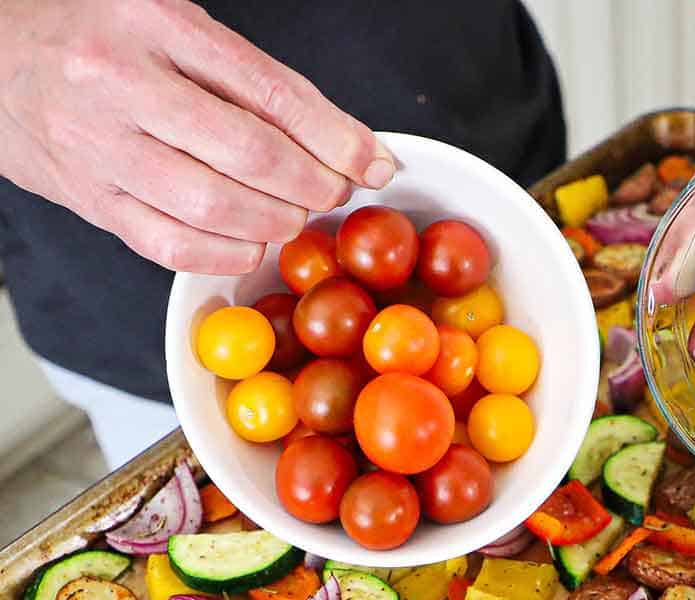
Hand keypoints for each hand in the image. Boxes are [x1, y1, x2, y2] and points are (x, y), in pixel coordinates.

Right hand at [0, 0, 394, 273]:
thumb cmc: (96, 34)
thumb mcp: (173, 24)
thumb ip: (259, 82)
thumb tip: (354, 148)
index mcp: (152, 21)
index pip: (269, 92)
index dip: (335, 139)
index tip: (374, 164)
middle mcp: (121, 82)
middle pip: (249, 156)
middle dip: (311, 185)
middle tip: (330, 191)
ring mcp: (100, 147)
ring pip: (214, 208)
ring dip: (275, 221)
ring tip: (291, 212)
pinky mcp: (91, 200)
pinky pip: (174, 246)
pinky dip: (228, 252)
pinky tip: (248, 238)